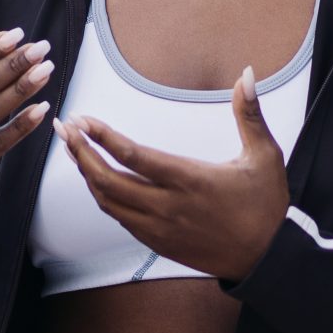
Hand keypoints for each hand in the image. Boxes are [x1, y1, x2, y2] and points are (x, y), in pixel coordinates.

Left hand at [55, 67, 290, 281]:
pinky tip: (99, 179)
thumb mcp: (264, 155)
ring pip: (108, 202)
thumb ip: (249, 113)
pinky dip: (104, 197)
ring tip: (75, 150)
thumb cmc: (265, 205)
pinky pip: (120, 218)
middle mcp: (168, 206)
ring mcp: (159, 228)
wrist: (267, 258)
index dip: (102, 137)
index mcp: (190, 179)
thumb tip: (247, 74)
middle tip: (64, 130)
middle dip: (81, 153)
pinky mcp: (158, 243)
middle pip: (108, 180)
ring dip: (87, 175)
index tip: (82, 120)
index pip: (133, 156)